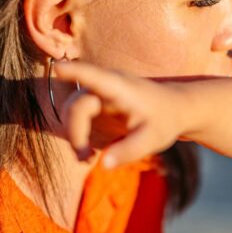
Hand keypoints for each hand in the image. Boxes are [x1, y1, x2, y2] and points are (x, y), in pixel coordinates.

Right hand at [53, 62, 184, 167]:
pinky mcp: (94, 101)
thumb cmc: (164, 121)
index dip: (76, 72)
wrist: (172, 109)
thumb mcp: (153, 139)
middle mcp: (106, 85)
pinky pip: (76, 116)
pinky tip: (88, 153)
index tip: (58, 67)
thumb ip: (130, 151)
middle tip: (85, 159)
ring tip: (86, 158)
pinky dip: (77, 135)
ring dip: (74, 135)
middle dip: (75, 132)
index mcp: (121, 88)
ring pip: (72, 111)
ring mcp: (98, 91)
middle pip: (76, 105)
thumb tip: (103, 165)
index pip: (96, 77)